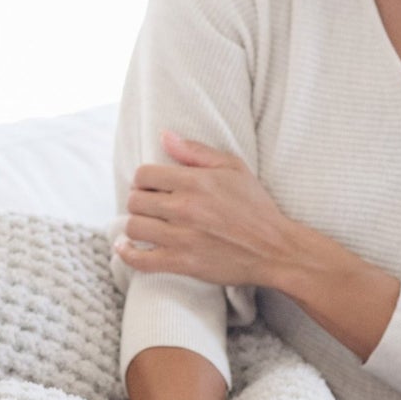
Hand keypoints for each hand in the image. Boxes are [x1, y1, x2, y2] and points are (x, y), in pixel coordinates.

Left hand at [114, 131, 297, 289]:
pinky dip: (127, 254)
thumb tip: (164, 136)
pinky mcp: (182, 263)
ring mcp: (182, 238)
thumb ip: (196, 152)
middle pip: (135, 200)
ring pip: (134, 227)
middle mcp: (185, 208)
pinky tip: (126, 248)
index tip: (152, 187)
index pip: (144, 174)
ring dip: (136, 225)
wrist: (275, 249)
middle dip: (139, 201)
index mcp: (196, 182)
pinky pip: (140, 260)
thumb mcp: (234, 168)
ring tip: (146, 224)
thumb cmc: (256, 207)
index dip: (144, 179)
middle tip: (151, 206)